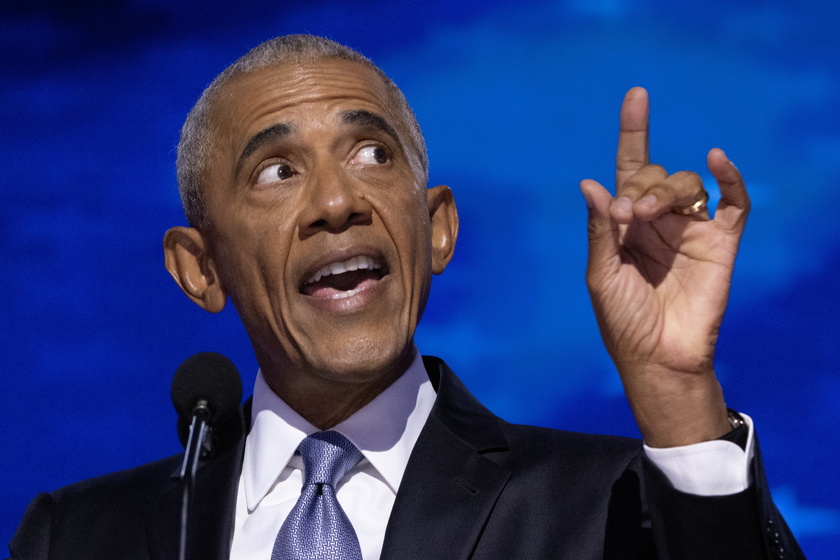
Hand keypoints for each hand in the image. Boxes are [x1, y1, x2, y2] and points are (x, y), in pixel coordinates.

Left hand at [580, 87, 748, 446]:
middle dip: (639, 186)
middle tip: (628, 216)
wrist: (658, 357)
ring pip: (686, 183)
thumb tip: (590, 183)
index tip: (637, 96)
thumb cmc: (623, 320)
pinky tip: (716, 159)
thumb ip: (601, 229)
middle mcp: (658, 220)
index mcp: (626, 224)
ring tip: (646, 215)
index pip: (629, 169)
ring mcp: (691, 229)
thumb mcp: (601, 273)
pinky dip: (729, 178)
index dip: (633, 132)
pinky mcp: (721, 242)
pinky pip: (733, 202)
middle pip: (654, 175)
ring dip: (664, 190)